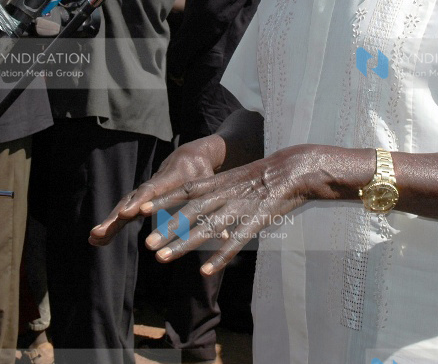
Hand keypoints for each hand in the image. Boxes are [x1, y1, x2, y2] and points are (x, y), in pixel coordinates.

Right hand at [89, 135, 224, 245]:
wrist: (191, 154)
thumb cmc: (205, 172)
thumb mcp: (211, 188)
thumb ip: (214, 210)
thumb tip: (226, 234)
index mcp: (169, 179)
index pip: (153, 190)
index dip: (141, 202)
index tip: (130, 214)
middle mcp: (152, 184)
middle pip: (130, 199)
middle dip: (115, 216)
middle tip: (98, 232)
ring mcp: (145, 192)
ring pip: (124, 206)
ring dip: (109, 222)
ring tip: (93, 239)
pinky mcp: (141, 199)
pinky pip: (124, 211)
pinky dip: (111, 225)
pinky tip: (98, 241)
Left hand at [142, 146, 316, 274]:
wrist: (295, 168)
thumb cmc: (264, 176)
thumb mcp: (235, 177)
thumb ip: (215, 189)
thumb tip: (193, 198)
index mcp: (220, 181)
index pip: (186, 190)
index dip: (165, 200)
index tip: (143, 209)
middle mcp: (225, 193)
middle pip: (191, 212)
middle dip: (168, 228)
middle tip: (147, 243)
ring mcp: (240, 207)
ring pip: (207, 228)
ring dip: (184, 244)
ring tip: (163, 258)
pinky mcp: (257, 220)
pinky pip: (235, 241)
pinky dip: (219, 256)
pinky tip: (205, 270)